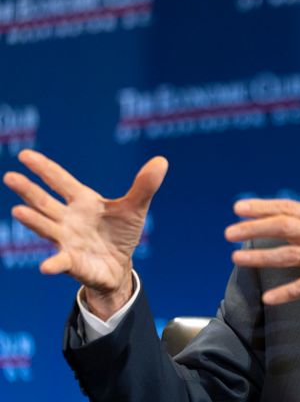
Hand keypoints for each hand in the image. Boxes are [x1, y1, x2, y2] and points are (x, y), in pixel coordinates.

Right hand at [3, 149, 167, 318]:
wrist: (119, 265)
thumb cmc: (121, 233)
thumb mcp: (136, 208)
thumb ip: (145, 186)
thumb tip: (162, 161)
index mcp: (82, 201)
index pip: (60, 181)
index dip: (44, 168)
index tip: (24, 155)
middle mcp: (68, 219)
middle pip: (44, 201)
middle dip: (28, 190)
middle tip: (10, 176)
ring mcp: (66, 240)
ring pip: (46, 227)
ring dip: (33, 221)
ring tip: (18, 211)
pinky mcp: (72, 262)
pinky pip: (60, 261)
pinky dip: (54, 263)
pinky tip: (46, 266)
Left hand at [225, 199, 299, 308]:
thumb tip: (289, 222)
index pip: (289, 208)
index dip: (262, 207)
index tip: (239, 207)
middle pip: (283, 226)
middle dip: (253, 228)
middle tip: (229, 232)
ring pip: (289, 254)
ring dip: (261, 256)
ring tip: (237, 258)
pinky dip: (286, 293)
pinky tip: (269, 298)